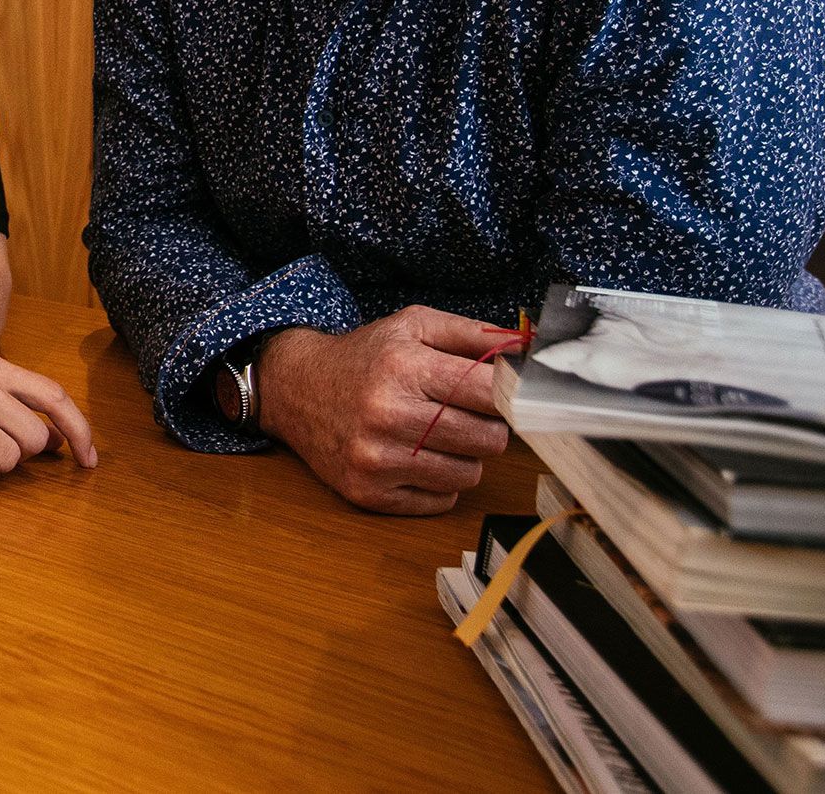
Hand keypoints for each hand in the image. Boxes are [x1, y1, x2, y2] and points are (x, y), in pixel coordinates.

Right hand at [256, 307, 513, 515]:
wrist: (295, 389)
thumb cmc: (363, 357)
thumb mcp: (412, 326)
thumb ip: (473, 334)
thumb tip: (528, 349)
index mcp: (403, 367)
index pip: (490, 392)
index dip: (510, 394)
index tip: (510, 392)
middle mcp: (388, 415)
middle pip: (489, 438)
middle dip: (488, 425)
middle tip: (465, 412)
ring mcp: (377, 459)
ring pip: (470, 473)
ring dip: (465, 455)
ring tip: (438, 433)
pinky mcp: (369, 492)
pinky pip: (442, 499)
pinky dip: (439, 480)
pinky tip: (417, 456)